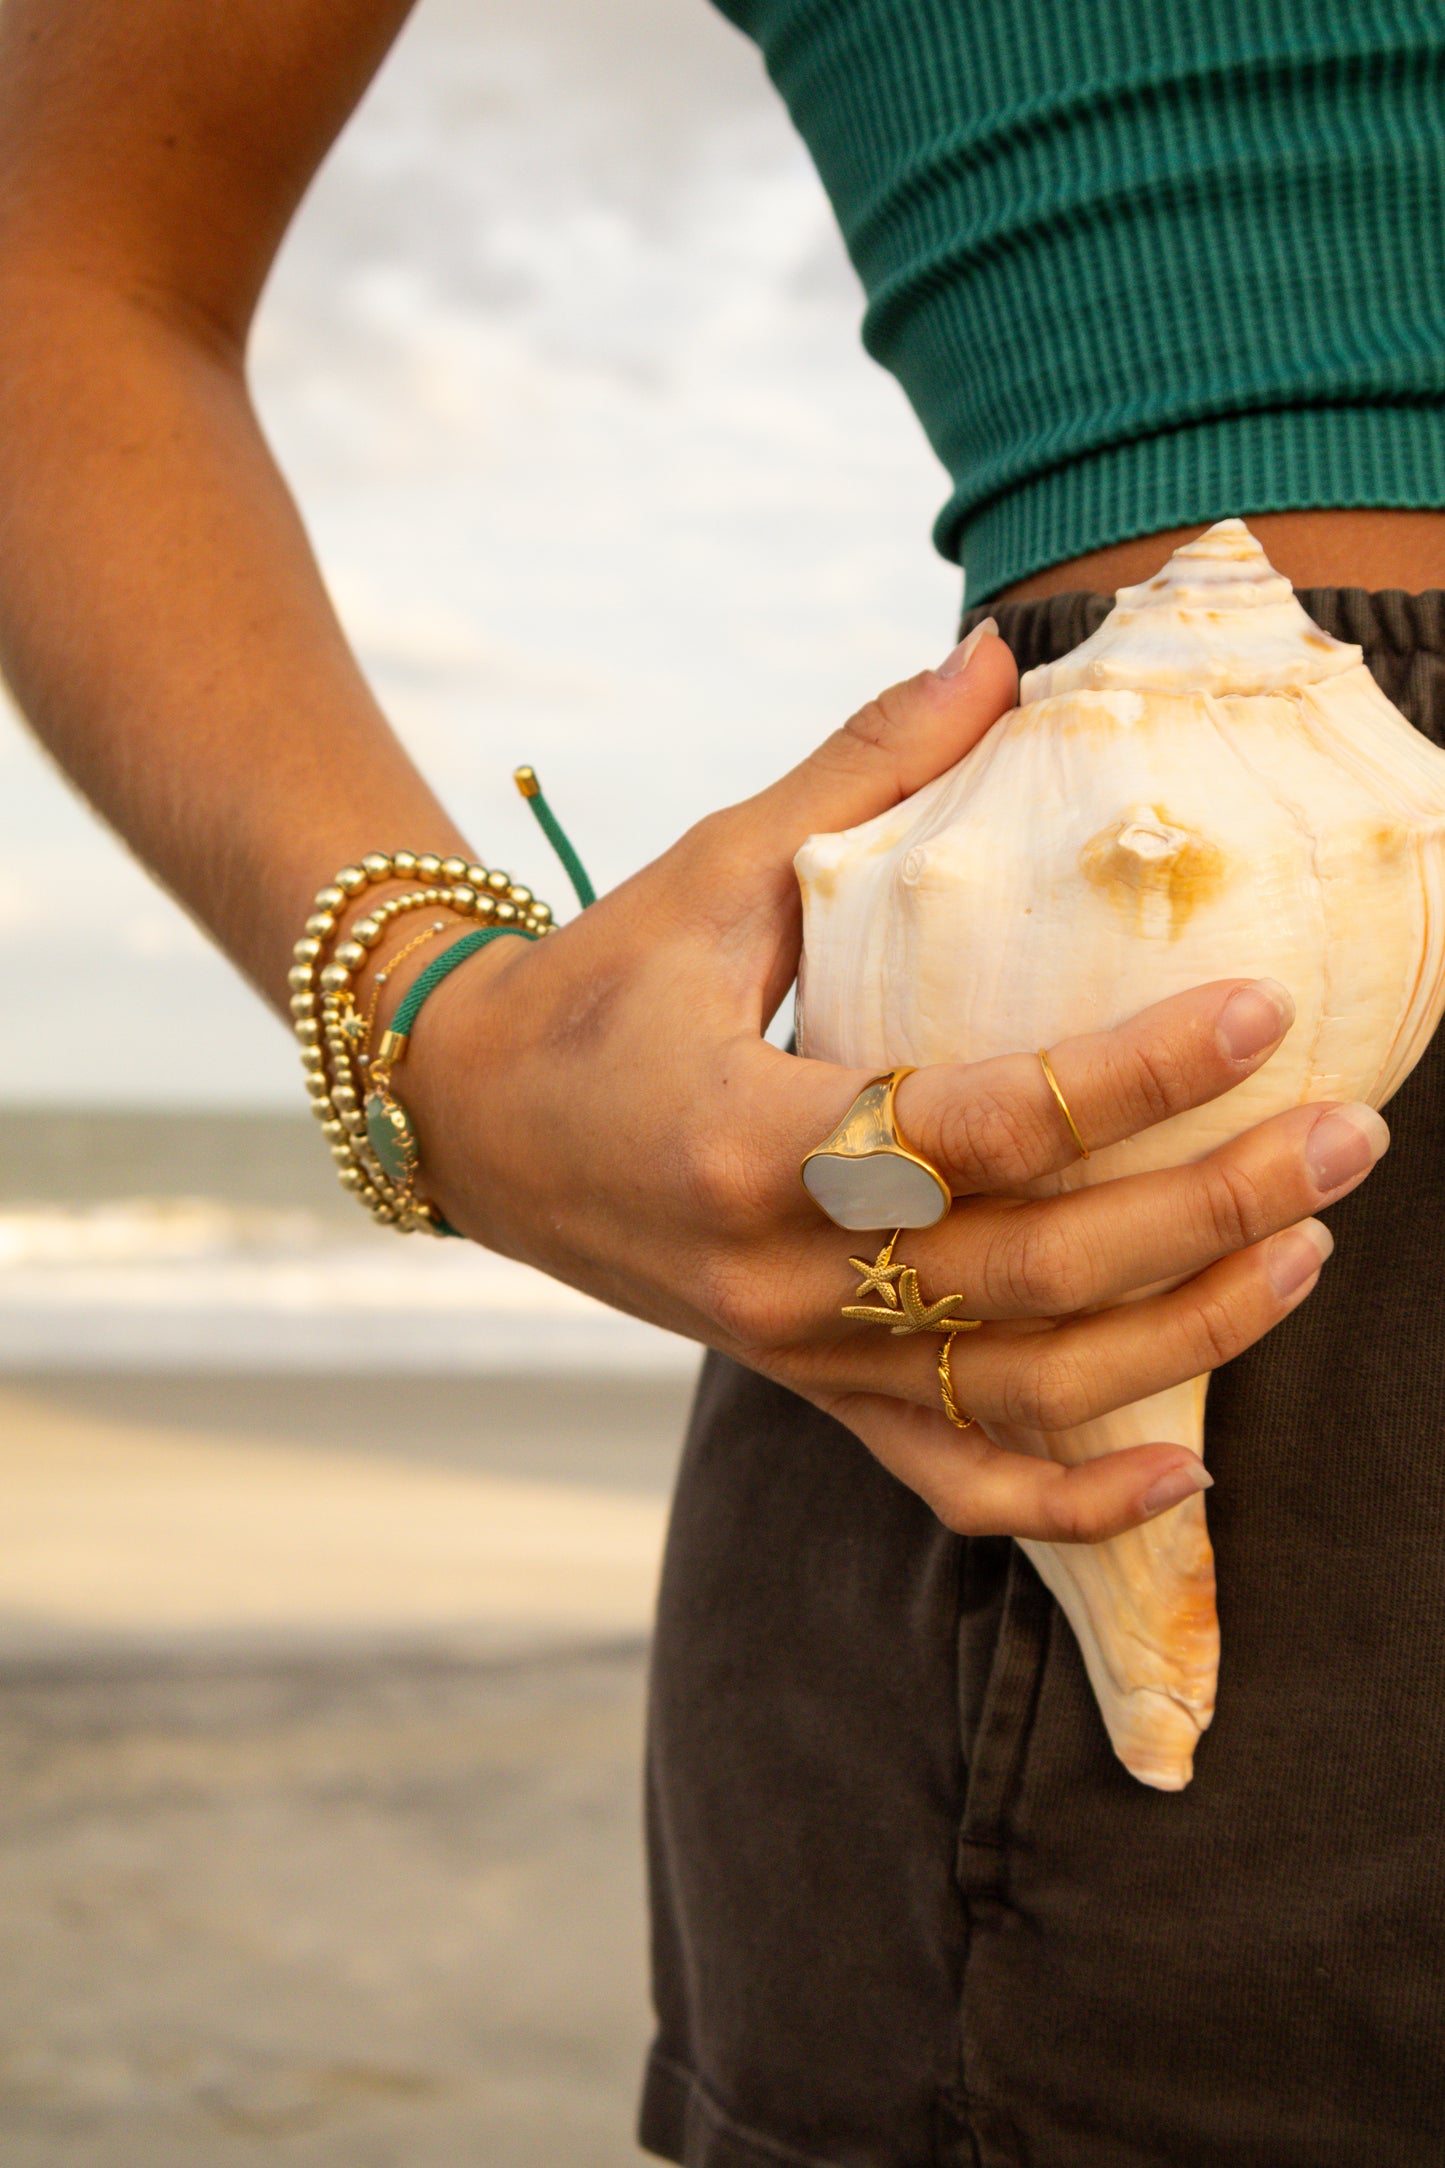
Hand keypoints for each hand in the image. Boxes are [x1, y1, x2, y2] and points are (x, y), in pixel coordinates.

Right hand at [402, 631, 1385, 1543]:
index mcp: (747, 1139)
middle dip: (1207, 1211)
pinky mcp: (810, 1388)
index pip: (977, 1126)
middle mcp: (778, 1274)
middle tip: (1345, 1138)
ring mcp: (798, 1352)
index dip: (1130, 1077)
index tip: (1258, 1009)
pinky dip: (1066, 1500)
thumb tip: (997, 655)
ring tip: (1305, 1253)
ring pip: (1018, 1390)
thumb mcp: (707, 872)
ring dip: (1181, 1340)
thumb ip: (857, 772)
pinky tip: (1180, 1475)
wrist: (473, 1126)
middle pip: (1032, 1274)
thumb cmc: (594, 990)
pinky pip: (948, 1475)